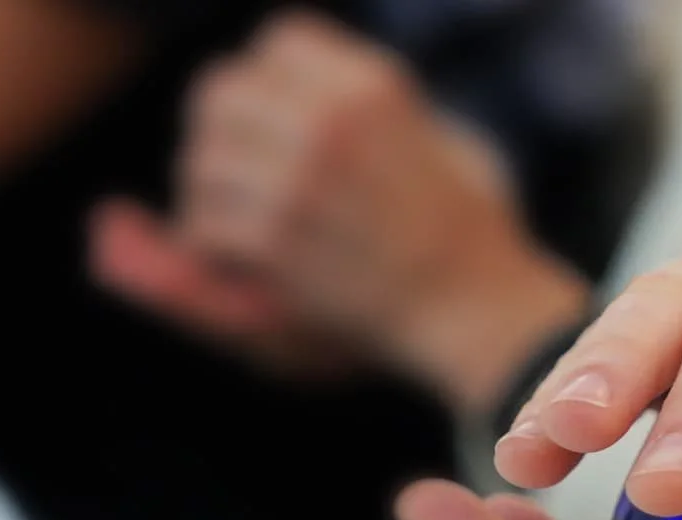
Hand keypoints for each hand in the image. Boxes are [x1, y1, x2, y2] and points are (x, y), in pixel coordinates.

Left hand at [91, 11, 586, 409]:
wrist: (479, 312)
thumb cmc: (461, 242)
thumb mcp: (434, 152)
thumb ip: (346, 123)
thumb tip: (204, 131)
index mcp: (375, 86)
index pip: (278, 45)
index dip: (274, 92)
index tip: (300, 138)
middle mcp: (333, 117)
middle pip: (221, 94)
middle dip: (227, 141)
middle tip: (261, 190)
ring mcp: (301, 174)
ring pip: (202, 160)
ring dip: (218, 203)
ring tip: (269, 238)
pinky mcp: (278, 236)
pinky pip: (203, 226)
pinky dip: (219, 255)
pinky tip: (266, 272)